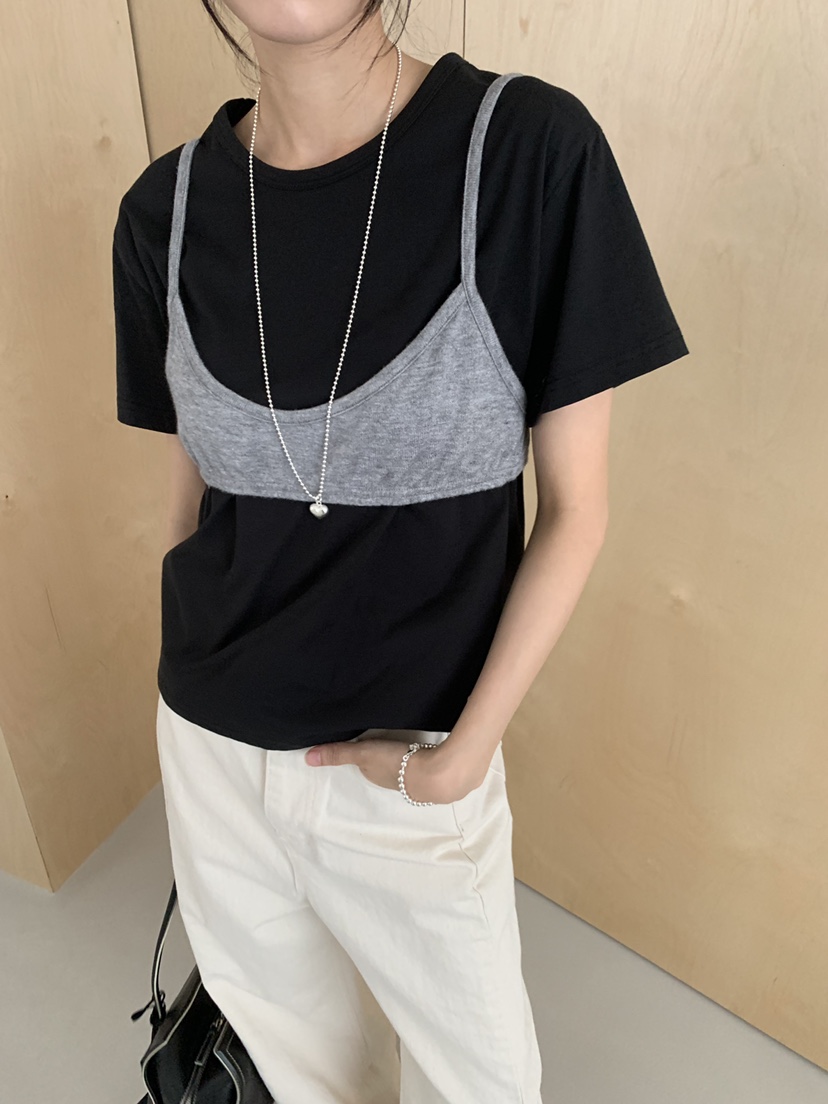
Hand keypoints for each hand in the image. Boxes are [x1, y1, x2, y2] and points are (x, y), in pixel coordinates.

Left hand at [304, 736, 488, 804]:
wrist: (438, 775)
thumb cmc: (397, 764)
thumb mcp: (363, 754)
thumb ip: (338, 753)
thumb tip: (306, 758)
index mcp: (377, 776)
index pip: (368, 764)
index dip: (366, 754)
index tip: (367, 741)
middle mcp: (395, 782)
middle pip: (387, 767)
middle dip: (386, 756)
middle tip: (386, 740)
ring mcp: (418, 781)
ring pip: (407, 767)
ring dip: (406, 758)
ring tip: (407, 743)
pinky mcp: (437, 773)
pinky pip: (426, 764)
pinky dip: (424, 758)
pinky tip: (429, 750)